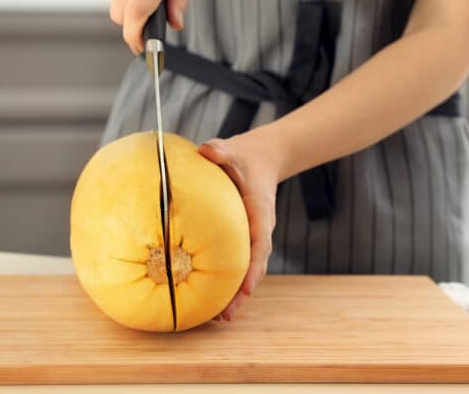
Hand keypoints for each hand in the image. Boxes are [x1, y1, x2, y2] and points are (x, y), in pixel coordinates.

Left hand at [197, 131, 281, 320]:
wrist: (261, 158)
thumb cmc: (245, 156)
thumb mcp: (235, 150)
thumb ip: (222, 151)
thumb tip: (207, 150)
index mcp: (260, 212)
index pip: (260, 244)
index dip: (253, 268)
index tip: (245, 288)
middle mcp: (258, 229)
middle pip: (254, 266)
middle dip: (241, 292)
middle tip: (226, 316)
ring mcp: (250, 236)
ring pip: (245, 269)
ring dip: (234, 294)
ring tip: (217, 318)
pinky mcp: (240, 238)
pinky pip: (234, 262)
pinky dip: (225, 281)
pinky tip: (208, 297)